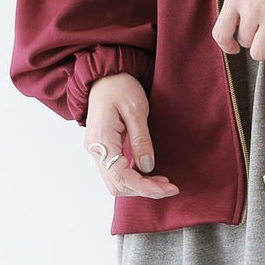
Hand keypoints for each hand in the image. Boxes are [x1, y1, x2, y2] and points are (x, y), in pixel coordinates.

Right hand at [84, 72, 179, 198]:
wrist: (105, 75)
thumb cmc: (120, 87)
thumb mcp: (136, 109)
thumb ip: (141, 139)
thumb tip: (148, 167)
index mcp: (101, 140)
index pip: (120, 175)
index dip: (144, 186)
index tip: (166, 188)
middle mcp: (95, 150)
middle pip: (116, 184)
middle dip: (143, 190)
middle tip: (170, 187)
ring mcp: (96, 150)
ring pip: (115, 181)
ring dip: (138, 186)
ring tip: (163, 182)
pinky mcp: (102, 148)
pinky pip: (115, 171)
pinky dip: (133, 177)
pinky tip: (149, 174)